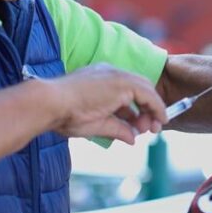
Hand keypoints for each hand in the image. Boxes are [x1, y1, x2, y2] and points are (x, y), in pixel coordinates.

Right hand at [46, 64, 166, 142]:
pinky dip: (157, 107)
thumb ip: (117, 129)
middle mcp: (109, 73)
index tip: (138, 127)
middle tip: (149, 130)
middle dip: (147, 110)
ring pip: (145, 89)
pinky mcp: (123, 82)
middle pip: (139, 88)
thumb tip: (133, 139)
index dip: (135, 110)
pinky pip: (149, 94)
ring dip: (152, 111)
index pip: (125, 91)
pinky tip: (160, 120)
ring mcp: (116, 75)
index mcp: (99, 79)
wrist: (51, 105)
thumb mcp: (97, 124)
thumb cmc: (64, 115)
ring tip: (152, 129)